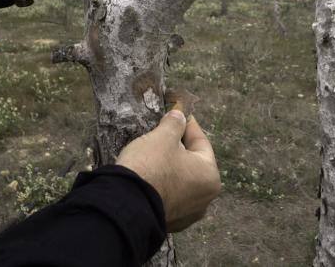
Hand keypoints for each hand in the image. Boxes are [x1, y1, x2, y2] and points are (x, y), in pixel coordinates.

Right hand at [116, 109, 220, 231]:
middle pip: (192, 163)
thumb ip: (174, 123)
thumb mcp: (162, 137)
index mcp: (210, 176)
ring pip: (180, 180)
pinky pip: (168, 195)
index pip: (201, 142)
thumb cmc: (150, 166)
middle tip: (164, 131)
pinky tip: (149, 174)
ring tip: (154, 152)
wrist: (124, 205)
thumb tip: (179, 116)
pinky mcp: (169, 222)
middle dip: (179, 146)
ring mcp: (187, 214)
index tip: (179, 112)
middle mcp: (204, 199)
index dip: (188, 124)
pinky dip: (162, 184)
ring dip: (170, 166)